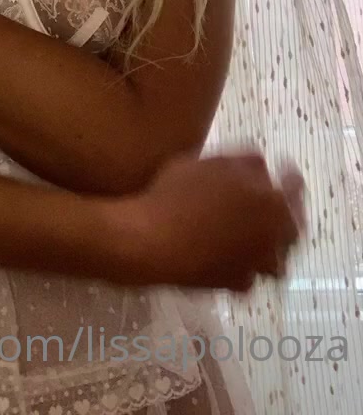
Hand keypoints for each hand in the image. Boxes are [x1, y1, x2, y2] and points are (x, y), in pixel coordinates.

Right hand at [100, 150, 304, 293]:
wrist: (152, 242)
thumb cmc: (181, 194)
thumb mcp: (213, 162)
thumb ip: (247, 164)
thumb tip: (264, 167)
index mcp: (273, 205)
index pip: (296, 189)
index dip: (289, 176)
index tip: (284, 169)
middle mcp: (274, 240)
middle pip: (292, 229)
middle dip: (285, 215)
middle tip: (269, 203)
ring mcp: (255, 267)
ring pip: (275, 258)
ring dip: (270, 246)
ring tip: (253, 235)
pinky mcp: (234, 286)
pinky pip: (249, 273)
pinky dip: (245, 264)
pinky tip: (230, 255)